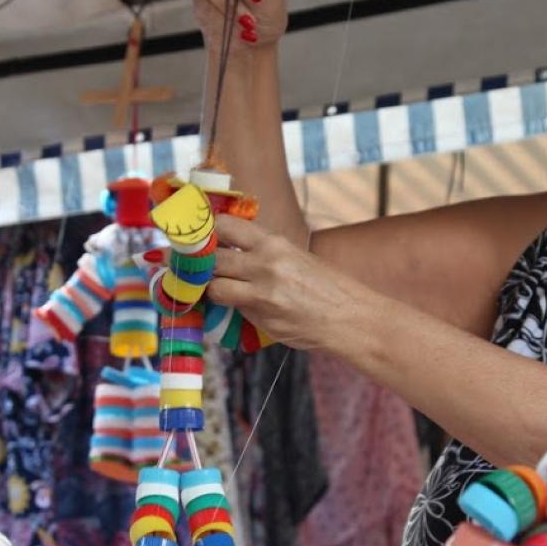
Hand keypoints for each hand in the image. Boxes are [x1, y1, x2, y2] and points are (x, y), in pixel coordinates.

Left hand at [206, 214, 369, 353]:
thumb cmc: (326, 286)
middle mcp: (266, 264)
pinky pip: (232, 310)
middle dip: (201, 264)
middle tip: (197, 268)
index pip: (225, 226)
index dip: (207, 233)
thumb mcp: (295, 256)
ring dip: (211, 289)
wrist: (349, 317)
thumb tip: (227, 248)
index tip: (201, 240)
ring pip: (215, 287)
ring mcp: (263, 294)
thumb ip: (262, 252)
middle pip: (212, 257)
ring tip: (214, 289)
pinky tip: (233, 307)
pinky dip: (227, 308)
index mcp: (274, 243)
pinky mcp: (262, 319)